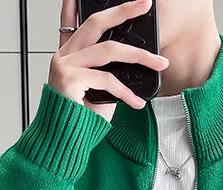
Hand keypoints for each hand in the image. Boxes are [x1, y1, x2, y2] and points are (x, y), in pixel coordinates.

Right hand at [52, 0, 170, 120]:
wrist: (62, 143)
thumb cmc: (80, 121)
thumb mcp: (99, 92)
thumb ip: (109, 72)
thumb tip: (137, 62)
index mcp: (68, 56)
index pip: (72, 20)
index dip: (77, 3)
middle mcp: (64, 56)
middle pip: (96, 23)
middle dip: (123, 11)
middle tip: (144, 5)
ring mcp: (64, 64)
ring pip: (108, 50)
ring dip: (139, 56)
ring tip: (159, 63)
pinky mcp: (69, 78)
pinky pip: (106, 79)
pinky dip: (125, 92)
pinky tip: (136, 103)